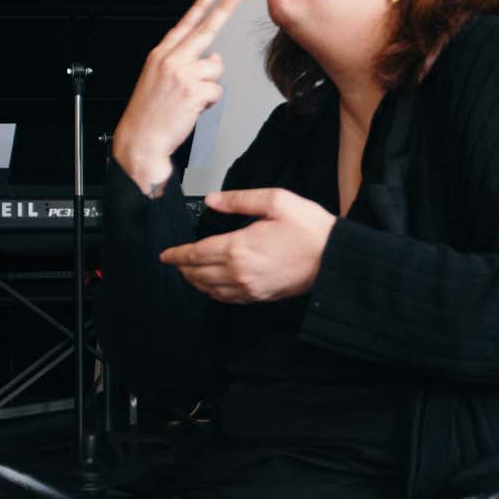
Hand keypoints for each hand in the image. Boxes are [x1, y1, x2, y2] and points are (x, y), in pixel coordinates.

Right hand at [111, 0, 240, 193]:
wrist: (141, 139)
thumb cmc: (148, 113)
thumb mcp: (156, 80)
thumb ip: (182, 64)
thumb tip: (212, 58)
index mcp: (160, 56)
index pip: (183, 25)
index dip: (198, 7)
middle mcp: (172, 60)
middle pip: (205, 30)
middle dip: (223, 10)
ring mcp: (183, 74)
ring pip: (216, 68)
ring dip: (210, 84)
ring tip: (191, 98)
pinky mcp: (194, 90)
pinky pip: (217, 90)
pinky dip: (210, 101)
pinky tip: (194, 107)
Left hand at [159, 187, 334, 303]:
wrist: (334, 258)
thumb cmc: (309, 229)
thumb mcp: (276, 201)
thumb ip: (239, 200)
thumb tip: (212, 200)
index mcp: (238, 247)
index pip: (196, 254)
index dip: (176, 255)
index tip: (165, 255)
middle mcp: (239, 272)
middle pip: (198, 274)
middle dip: (182, 269)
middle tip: (174, 262)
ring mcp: (249, 287)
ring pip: (210, 289)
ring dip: (195, 282)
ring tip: (188, 274)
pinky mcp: (260, 296)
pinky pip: (227, 299)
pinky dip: (213, 293)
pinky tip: (213, 286)